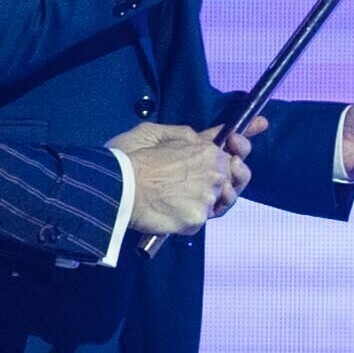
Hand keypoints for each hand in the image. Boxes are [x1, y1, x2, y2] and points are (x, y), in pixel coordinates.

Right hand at [116, 120, 244, 237]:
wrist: (116, 187)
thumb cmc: (132, 157)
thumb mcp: (158, 132)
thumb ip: (187, 136)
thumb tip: (205, 138)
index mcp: (208, 152)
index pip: (236, 155)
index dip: (237, 155)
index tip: (232, 155)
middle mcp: (215, 175)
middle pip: (233, 182)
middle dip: (225, 183)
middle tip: (201, 186)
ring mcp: (207, 199)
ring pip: (218, 203)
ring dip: (206, 202)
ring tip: (183, 199)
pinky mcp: (196, 220)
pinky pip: (199, 220)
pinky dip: (188, 218)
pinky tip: (172, 211)